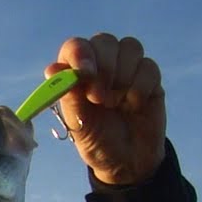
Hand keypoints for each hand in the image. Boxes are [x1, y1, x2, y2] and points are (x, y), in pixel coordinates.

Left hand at [46, 33, 166, 184]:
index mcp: (77, 74)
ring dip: (122, 75)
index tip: (85, 74)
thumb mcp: (79, 125)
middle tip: (99, 97)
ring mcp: (127, 70)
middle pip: (104, 41)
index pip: (76, 47)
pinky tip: (133, 106)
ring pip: (129, 46)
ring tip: (116, 103)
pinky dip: (140, 86)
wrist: (127, 161)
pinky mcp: (149, 78)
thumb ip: (70, 97)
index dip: (80, 55)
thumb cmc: (97, 141)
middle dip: (103, 66)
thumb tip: (52, 70)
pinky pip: (148, 66)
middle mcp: (101, 66)